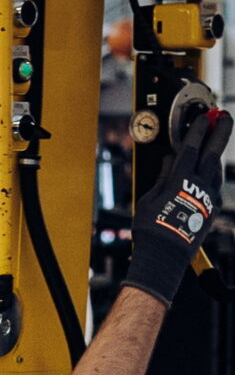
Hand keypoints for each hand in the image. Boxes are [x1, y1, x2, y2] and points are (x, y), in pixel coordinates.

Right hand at [125, 105, 231, 306]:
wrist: (165, 258)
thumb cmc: (151, 230)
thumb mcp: (149, 199)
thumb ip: (162, 177)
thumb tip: (169, 160)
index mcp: (180, 182)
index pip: (192, 149)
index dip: (198, 131)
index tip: (203, 117)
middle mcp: (199, 188)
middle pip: (213, 154)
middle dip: (220, 133)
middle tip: (225, 116)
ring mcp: (209, 199)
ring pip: (216, 171)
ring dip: (217, 153)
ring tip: (217, 141)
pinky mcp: (212, 211)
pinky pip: (215, 186)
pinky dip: (213, 175)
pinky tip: (209, 172)